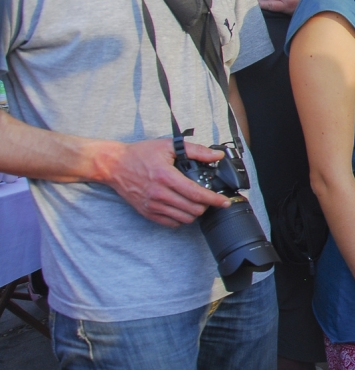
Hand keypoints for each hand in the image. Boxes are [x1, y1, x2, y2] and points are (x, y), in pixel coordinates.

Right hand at [99, 139, 230, 226]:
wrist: (114, 165)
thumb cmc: (140, 154)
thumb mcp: (169, 146)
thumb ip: (196, 150)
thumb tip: (216, 155)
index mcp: (166, 177)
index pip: (196, 194)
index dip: (214, 200)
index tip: (224, 202)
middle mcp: (159, 194)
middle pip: (193, 209)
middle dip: (206, 206)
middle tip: (209, 199)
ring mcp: (152, 205)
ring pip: (183, 218)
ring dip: (195, 213)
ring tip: (197, 203)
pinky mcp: (147, 212)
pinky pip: (170, 223)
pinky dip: (181, 218)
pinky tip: (183, 208)